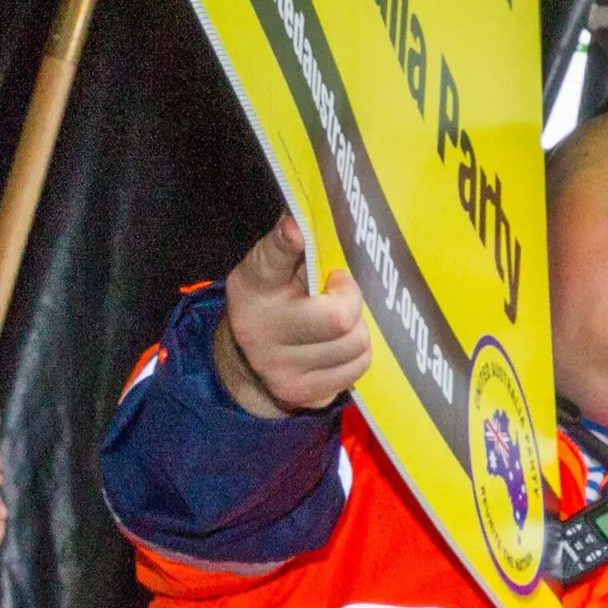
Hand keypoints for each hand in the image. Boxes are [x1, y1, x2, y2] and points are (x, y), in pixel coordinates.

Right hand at [213, 213, 368, 417]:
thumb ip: (291, 244)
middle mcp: (261, 330)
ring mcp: (282, 368)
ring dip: (356, 329)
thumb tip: (302, 213)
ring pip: (356, 343)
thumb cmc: (274, 302)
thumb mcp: (272, 270)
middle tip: (338, 293)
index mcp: (253, 287)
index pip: (270, 261)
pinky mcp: (304, 394)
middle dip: (351, 302)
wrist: (248, 363)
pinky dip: (356, 353)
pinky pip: (358, 368)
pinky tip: (337, 345)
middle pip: (339, 318)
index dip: (285, 244)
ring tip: (336, 322)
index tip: (296, 230)